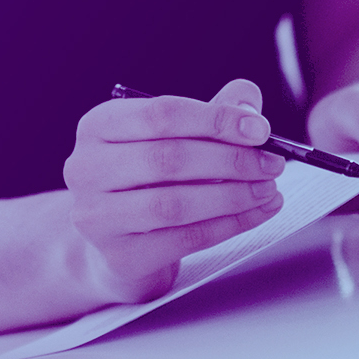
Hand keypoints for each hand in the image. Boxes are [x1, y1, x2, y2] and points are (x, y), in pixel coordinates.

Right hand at [64, 78, 285, 303]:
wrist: (119, 243)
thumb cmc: (149, 181)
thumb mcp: (173, 138)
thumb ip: (211, 114)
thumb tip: (248, 101)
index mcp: (98, 126)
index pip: (162, 114)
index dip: (216, 120)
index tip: (259, 129)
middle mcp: (86, 168)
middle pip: (168, 158)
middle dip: (231, 160)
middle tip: (272, 163)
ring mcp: (97, 216)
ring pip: (175, 203)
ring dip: (233, 196)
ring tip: (267, 189)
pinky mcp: (120, 256)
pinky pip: (185, 239)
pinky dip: (228, 225)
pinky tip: (255, 214)